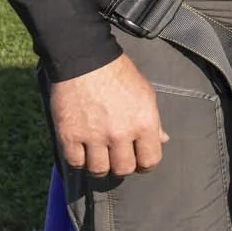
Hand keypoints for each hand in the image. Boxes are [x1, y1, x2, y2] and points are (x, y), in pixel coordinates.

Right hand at [49, 54, 168, 176]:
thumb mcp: (145, 94)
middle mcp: (120, 134)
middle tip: (117, 156)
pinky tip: (83, 150)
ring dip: (100, 165)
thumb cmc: (119, 74)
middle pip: (124, 169)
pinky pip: (76, 162)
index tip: (139, 160)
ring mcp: (93, 137)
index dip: (146, 164)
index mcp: (144, 123)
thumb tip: (162, 140)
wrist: (85, 60)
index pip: (150, 161)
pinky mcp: (69, 136)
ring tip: (100, 155)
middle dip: (122, 165)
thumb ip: (154, 121)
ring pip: (99, 170)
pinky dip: (79, 159)